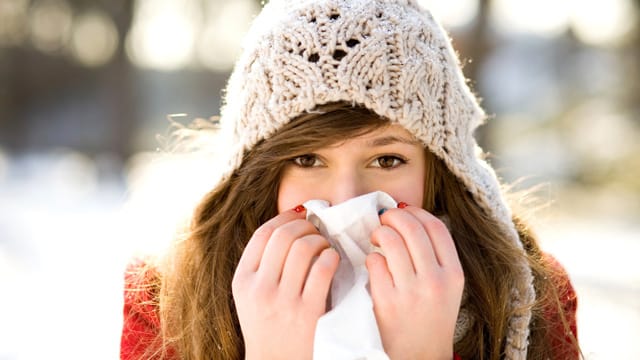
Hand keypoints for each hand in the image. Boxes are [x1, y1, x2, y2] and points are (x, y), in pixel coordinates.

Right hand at [232, 206, 339, 359]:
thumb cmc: (267, 325)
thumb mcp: (250, 295)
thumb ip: (262, 264)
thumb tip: (288, 222)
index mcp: (242, 281)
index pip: (262, 234)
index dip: (284, 218)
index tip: (299, 215)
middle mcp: (260, 289)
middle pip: (283, 236)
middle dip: (304, 225)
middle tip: (315, 229)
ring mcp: (284, 301)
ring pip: (304, 247)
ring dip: (319, 240)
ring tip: (324, 246)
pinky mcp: (309, 312)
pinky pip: (323, 268)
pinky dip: (331, 257)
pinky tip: (333, 260)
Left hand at [366, 205, 463, 359]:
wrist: (420, 357)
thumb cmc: (430, 318)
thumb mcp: (447, 287)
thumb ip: (435, 256)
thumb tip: (409, 217)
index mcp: (454, 274)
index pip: (436, 227)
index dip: (416, 212)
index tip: (404, 212)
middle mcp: (435, 281)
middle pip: (412, 228)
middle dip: (393, 216)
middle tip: (384, 219)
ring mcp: (411, 292)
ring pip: (391, 240)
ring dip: (380, 232)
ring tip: (376, 239)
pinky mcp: (387, 302)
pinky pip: (374, 262)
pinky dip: (370, 257)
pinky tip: (373, 264)